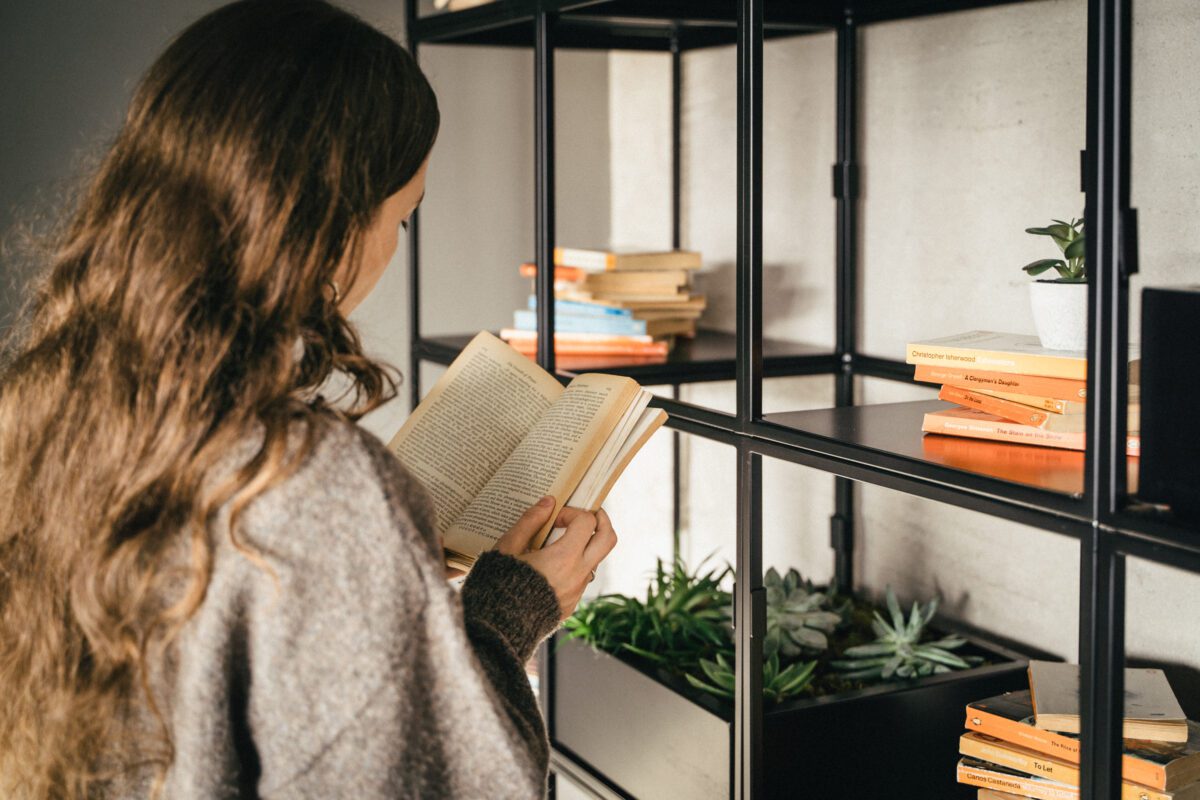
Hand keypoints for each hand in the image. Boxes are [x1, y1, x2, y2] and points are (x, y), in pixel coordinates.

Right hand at [496, 495, 616, 620]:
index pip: (587, 522)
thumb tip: (548, 502)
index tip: (554, 518)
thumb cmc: (498, 584)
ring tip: (562, 541)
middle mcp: (578, 574)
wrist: (498, 628)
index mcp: (564, 558)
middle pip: (608, 538)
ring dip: (586, 545)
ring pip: (596, 560)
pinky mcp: (572, 604)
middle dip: (601, 520)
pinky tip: (551, 566)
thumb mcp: (508, 547)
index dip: (572, 512)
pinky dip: (574, 565)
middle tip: (585, 515)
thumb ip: (530, 521)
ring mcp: (577, 591)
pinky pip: (582, 578)